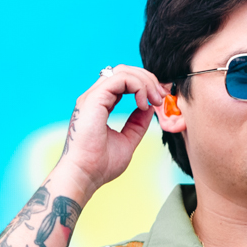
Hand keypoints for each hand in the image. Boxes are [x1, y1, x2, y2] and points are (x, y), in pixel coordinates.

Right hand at [53, 64, 167, 193]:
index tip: (160, 100)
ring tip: (155, 100)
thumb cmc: (100, 165)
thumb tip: (149, 108)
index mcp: (100, 105)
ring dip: (145, 82)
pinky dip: (138, 86)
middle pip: (124, 71)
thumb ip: (136, 124)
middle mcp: (94, 97)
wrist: (84, 175)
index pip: (123, 82)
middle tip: (162, 97)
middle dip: (148, 80)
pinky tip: (143, 104)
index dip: (144, 86)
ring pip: (123, 71)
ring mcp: (93, 96)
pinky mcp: (94, 99)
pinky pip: (120, 78)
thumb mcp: (127, 141)